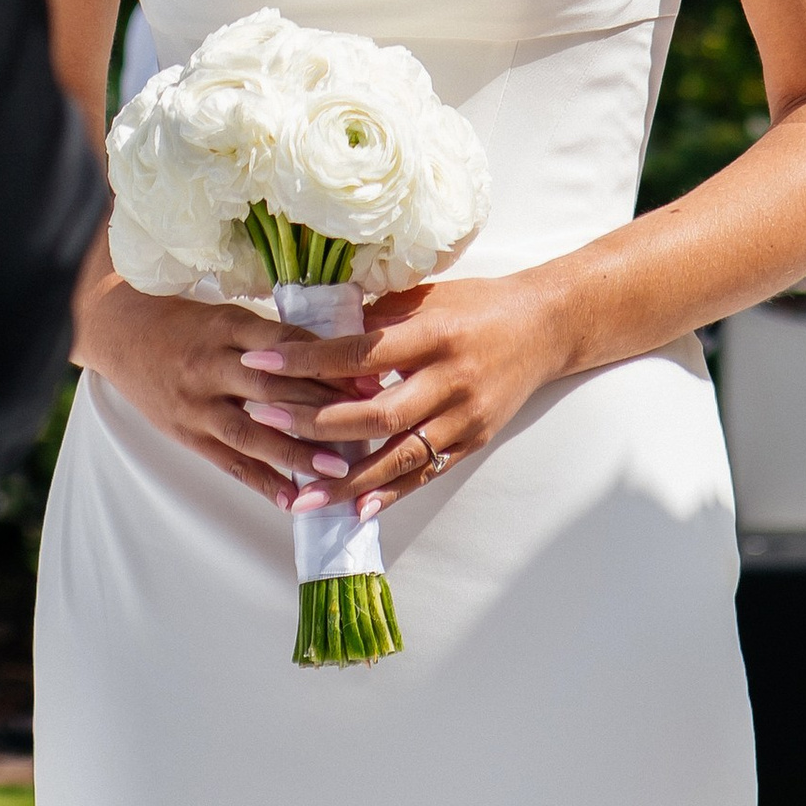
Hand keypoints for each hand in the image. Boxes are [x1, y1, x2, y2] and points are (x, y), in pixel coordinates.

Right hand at [74, 261, 381, 511]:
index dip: (328, 361)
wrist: (119, 333)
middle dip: (323, 406)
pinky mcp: (185, 433)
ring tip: (336, 470)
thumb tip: (334, 352)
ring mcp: (196, 404)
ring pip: (251, 432)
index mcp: (227, 326)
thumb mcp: (224, 314)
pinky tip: (290, 498)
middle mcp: (212, 365)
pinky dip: (260, 480)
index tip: (369, 375)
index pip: (286, 343)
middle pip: (274, 389)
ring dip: (296, 453)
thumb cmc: (183, 321)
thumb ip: (269, 335)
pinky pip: (227, 461)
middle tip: (368, 421)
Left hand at [248, 268, 576, 520]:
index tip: (262, 363)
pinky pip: (425, 473)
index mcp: (434, 333)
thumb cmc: (477, 305)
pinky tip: (356, 509)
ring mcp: (464, 416)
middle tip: (265, 421)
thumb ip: (377, 316)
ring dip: (347, 480)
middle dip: (315, 422)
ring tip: (301, 496)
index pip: (359, 351)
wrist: (544, 327)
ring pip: (398, 456)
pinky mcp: (473, 441)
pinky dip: (390, 494)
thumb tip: (314, 329)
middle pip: (375, 412)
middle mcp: (451, 378)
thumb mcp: (427, 296)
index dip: (308, 360)